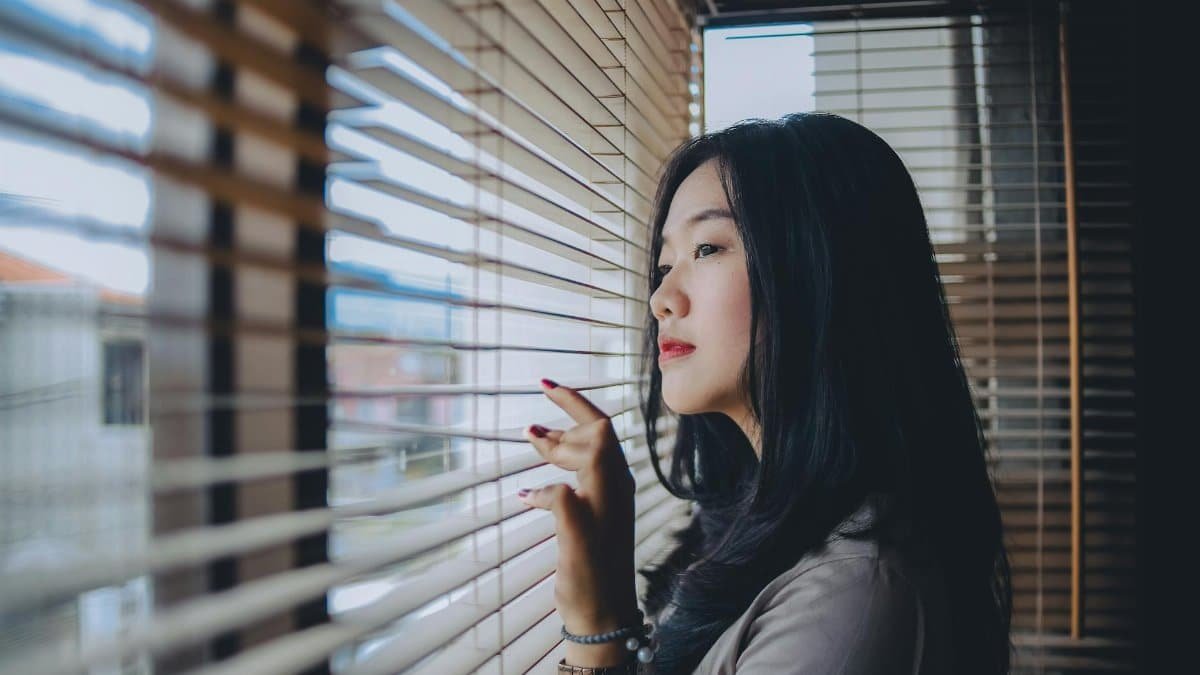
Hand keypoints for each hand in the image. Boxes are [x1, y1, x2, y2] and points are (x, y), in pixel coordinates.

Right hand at [519, 378, 639, 637]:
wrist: (603, 614)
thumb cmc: (591, 579)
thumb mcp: (576, 540)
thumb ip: (563, 505)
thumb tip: (547, 486)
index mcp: (610, 484)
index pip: (598, 428)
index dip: (574, 403)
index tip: (545, 385)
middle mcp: (612, 487)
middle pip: (591, 438)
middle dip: (562, 422)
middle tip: (529, 425)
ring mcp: (603, 502)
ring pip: (583, 458)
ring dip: (558, 446)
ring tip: (531, 439)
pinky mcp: (592, 519)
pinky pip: (572, 484)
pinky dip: (549, 479)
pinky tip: (526, 493)